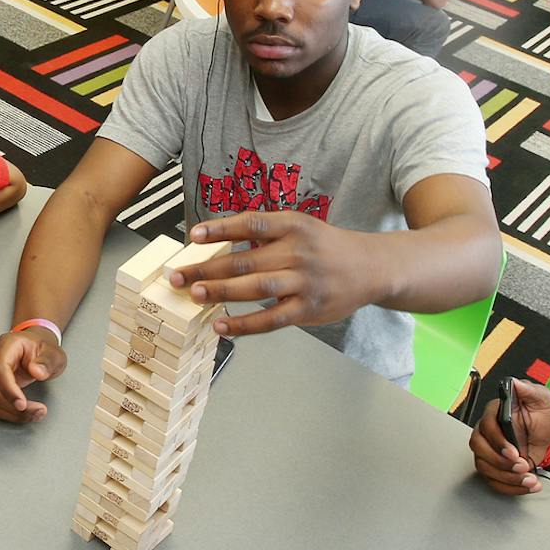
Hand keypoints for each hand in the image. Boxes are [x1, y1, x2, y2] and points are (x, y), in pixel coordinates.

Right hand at [0, 327, 64, 422]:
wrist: (35, 346)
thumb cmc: (41, 347)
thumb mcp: (53, 353)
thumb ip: (46, 361)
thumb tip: (37, 371)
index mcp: (6, 345)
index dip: (9, 390)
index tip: (22, 405)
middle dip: (14, 407)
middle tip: (38, 411)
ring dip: (11, 413)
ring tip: (34, 414)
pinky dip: (8, 413)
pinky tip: (23, 414)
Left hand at [167, 212, 372, 336]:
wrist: (371, 267)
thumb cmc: (325, 247)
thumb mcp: (301, 228)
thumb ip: (266, 235)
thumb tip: (218, 245)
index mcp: (293, 225)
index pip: (251, 224)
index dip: (220, 229)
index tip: (193, 236)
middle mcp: (297, 251)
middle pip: (244, 260)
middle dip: (207, 268)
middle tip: (178, 275)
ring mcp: (303, 282)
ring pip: (254, 288)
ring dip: (220, 292)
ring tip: (194, 295)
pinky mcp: (307, 309)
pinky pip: (270, 319)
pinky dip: (244, 324)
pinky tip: (222, 324)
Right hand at [468, 377, 549, 494]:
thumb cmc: (543, 416)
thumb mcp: (542, 400)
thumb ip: (529, 391)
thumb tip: (515, 383)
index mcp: (496, 412)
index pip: (486, 426)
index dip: (498, 441)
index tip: (514, 452)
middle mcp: (488, 431)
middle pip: (478, 447)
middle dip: (500, 461)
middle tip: (521, 466)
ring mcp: (489, 449)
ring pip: (484, 466)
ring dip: (507, 477)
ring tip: (528, 478)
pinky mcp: (494, 465)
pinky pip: (493, 480)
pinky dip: (510, 486)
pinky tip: (526, 484)